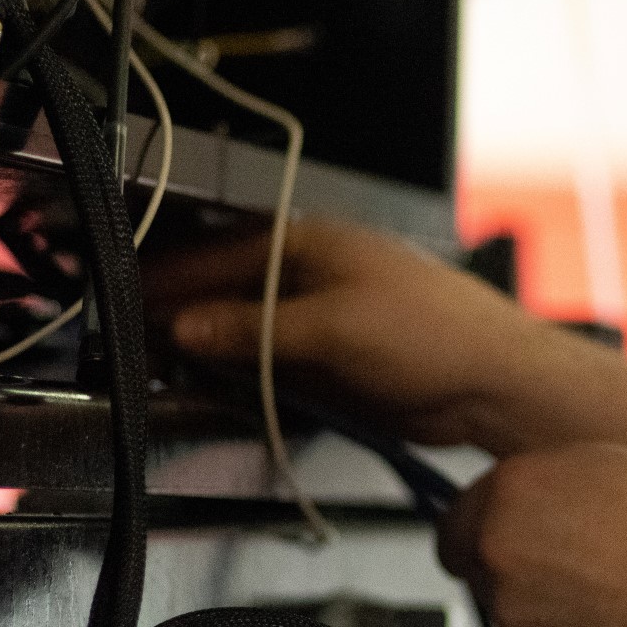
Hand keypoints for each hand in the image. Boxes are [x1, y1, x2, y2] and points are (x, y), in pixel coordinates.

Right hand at [144, 218, 600, 450]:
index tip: (127, 300)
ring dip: (217, 342)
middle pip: (234, 288)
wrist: (499, 383)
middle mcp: (321, 272)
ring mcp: (332, 314)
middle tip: (136, 335)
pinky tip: (226, 381)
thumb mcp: (332, 329)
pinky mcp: (344, 356)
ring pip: (254, 324)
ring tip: (168, 361)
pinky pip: (280, 357)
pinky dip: (250, 366)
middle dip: (186, 309)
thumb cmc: (438, 334)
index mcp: (317, 243)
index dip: (171, 279)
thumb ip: (255, 330)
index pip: (222, 256)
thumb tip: (188, 327)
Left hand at [438, 443, 626, 626]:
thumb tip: (534, 488)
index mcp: (515, 486)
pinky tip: (610, 607)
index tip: (510, 526)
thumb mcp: (610, 462)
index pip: (460, 510)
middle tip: (564, 553)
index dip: (491, 519)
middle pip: (476, 557)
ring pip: (508, 599)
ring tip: (604, 576)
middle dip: (511, 556)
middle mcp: (500, 544)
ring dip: (540, 592)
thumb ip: (552, 476)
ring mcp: (514, 605)